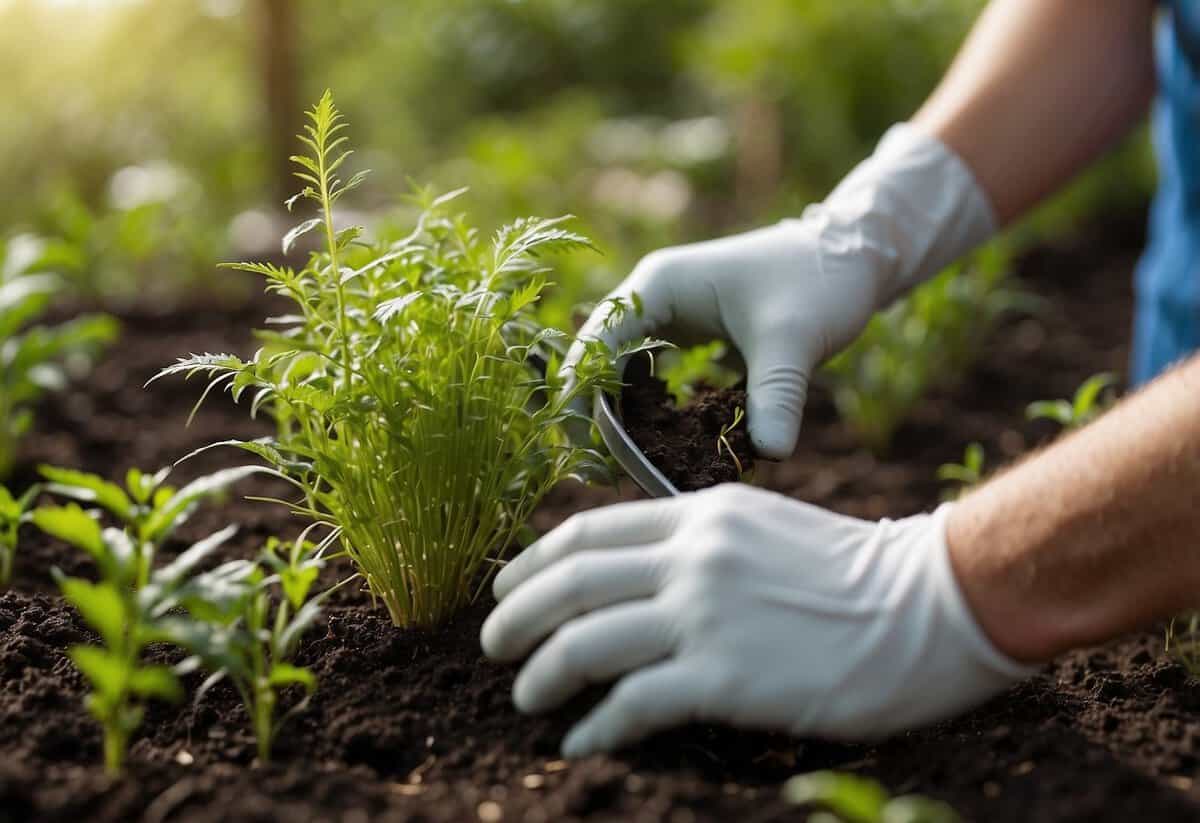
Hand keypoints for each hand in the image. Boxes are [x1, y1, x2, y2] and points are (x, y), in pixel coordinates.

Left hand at [481, 485, 1034, 757]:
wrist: (928, 601)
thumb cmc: (851, 570)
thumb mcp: (761, 527)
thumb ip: (695, 541)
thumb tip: (631, 576)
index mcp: (698, 513)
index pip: (586, 531)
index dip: (531, 562)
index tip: (504, 587)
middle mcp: (691, 557)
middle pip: (569, 583)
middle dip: (515, 616)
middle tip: (491, 645)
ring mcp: (705, 615)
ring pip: (584, 643)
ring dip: (539, 675)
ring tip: (524, 696)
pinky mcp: (725, 676)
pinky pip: (632, 704)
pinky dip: (594, 727)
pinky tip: (580, 741)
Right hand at [562, 123, 994, 458]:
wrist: (852, 256)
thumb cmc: (821, 281)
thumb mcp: (796, 339)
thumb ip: (777, 394)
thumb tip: (771, 454)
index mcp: (660, 285)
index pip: (596, 344)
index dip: (582, 397)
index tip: (584, 449)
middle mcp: (651, 298)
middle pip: (597, 363)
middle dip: (593, 417)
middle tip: (599, 476)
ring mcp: (665, 317)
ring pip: (618, 374)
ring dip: (616, 419)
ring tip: (621, 473)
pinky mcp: (684, 335)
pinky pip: (648, 379)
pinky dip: (646, 414)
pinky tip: (658, 450)